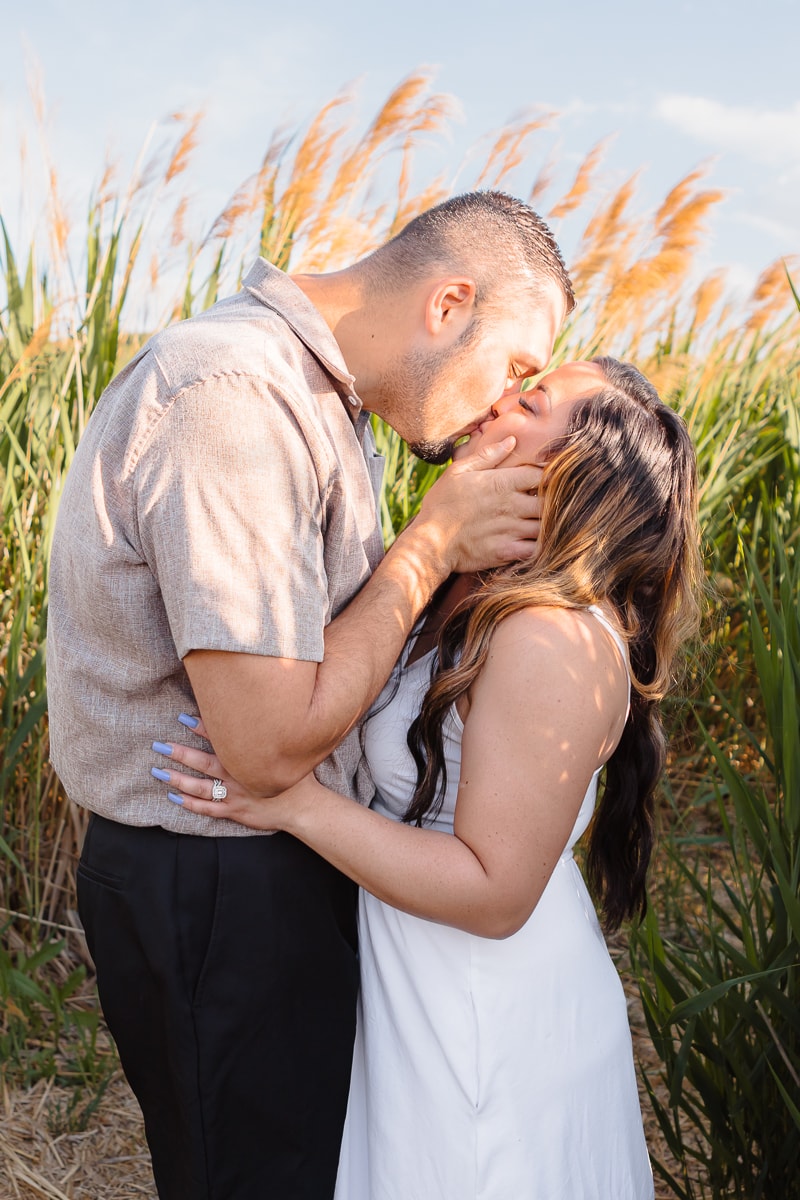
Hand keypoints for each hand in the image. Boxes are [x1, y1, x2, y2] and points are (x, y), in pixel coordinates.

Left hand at [150, 716, 311, 830]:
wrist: (303, 807)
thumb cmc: (295, 776)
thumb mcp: (287, 751)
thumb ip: (272, 734)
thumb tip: (263, 712)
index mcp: (249, 758)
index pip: (221, 739)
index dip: (201, 727)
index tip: (182, 718)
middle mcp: (239, 775)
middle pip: (204, 763)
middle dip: (180, 753)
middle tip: (159, 745)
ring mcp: (234, 795)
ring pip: (200, 787)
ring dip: (178, 779)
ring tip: (159, 771)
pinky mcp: (234, 811)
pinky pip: (207, 809)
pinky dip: (190, 804)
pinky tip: (174, 796)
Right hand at [415, 437, 543, 572]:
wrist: (429, 542)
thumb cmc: (441, 504)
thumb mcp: (458, 471)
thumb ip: (488, 455)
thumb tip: (512, 441)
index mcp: (501, 482)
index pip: (542, 474)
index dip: (551, 476)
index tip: (550, 479)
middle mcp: (511, 505)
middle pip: (551, 500)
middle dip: (555, 501)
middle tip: (553, 502)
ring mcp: (510, 529)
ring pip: (546, 525)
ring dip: (550, 524)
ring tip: (548, 522)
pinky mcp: (506, 551)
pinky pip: (535, 549)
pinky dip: (542, 546)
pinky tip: (539, 543)